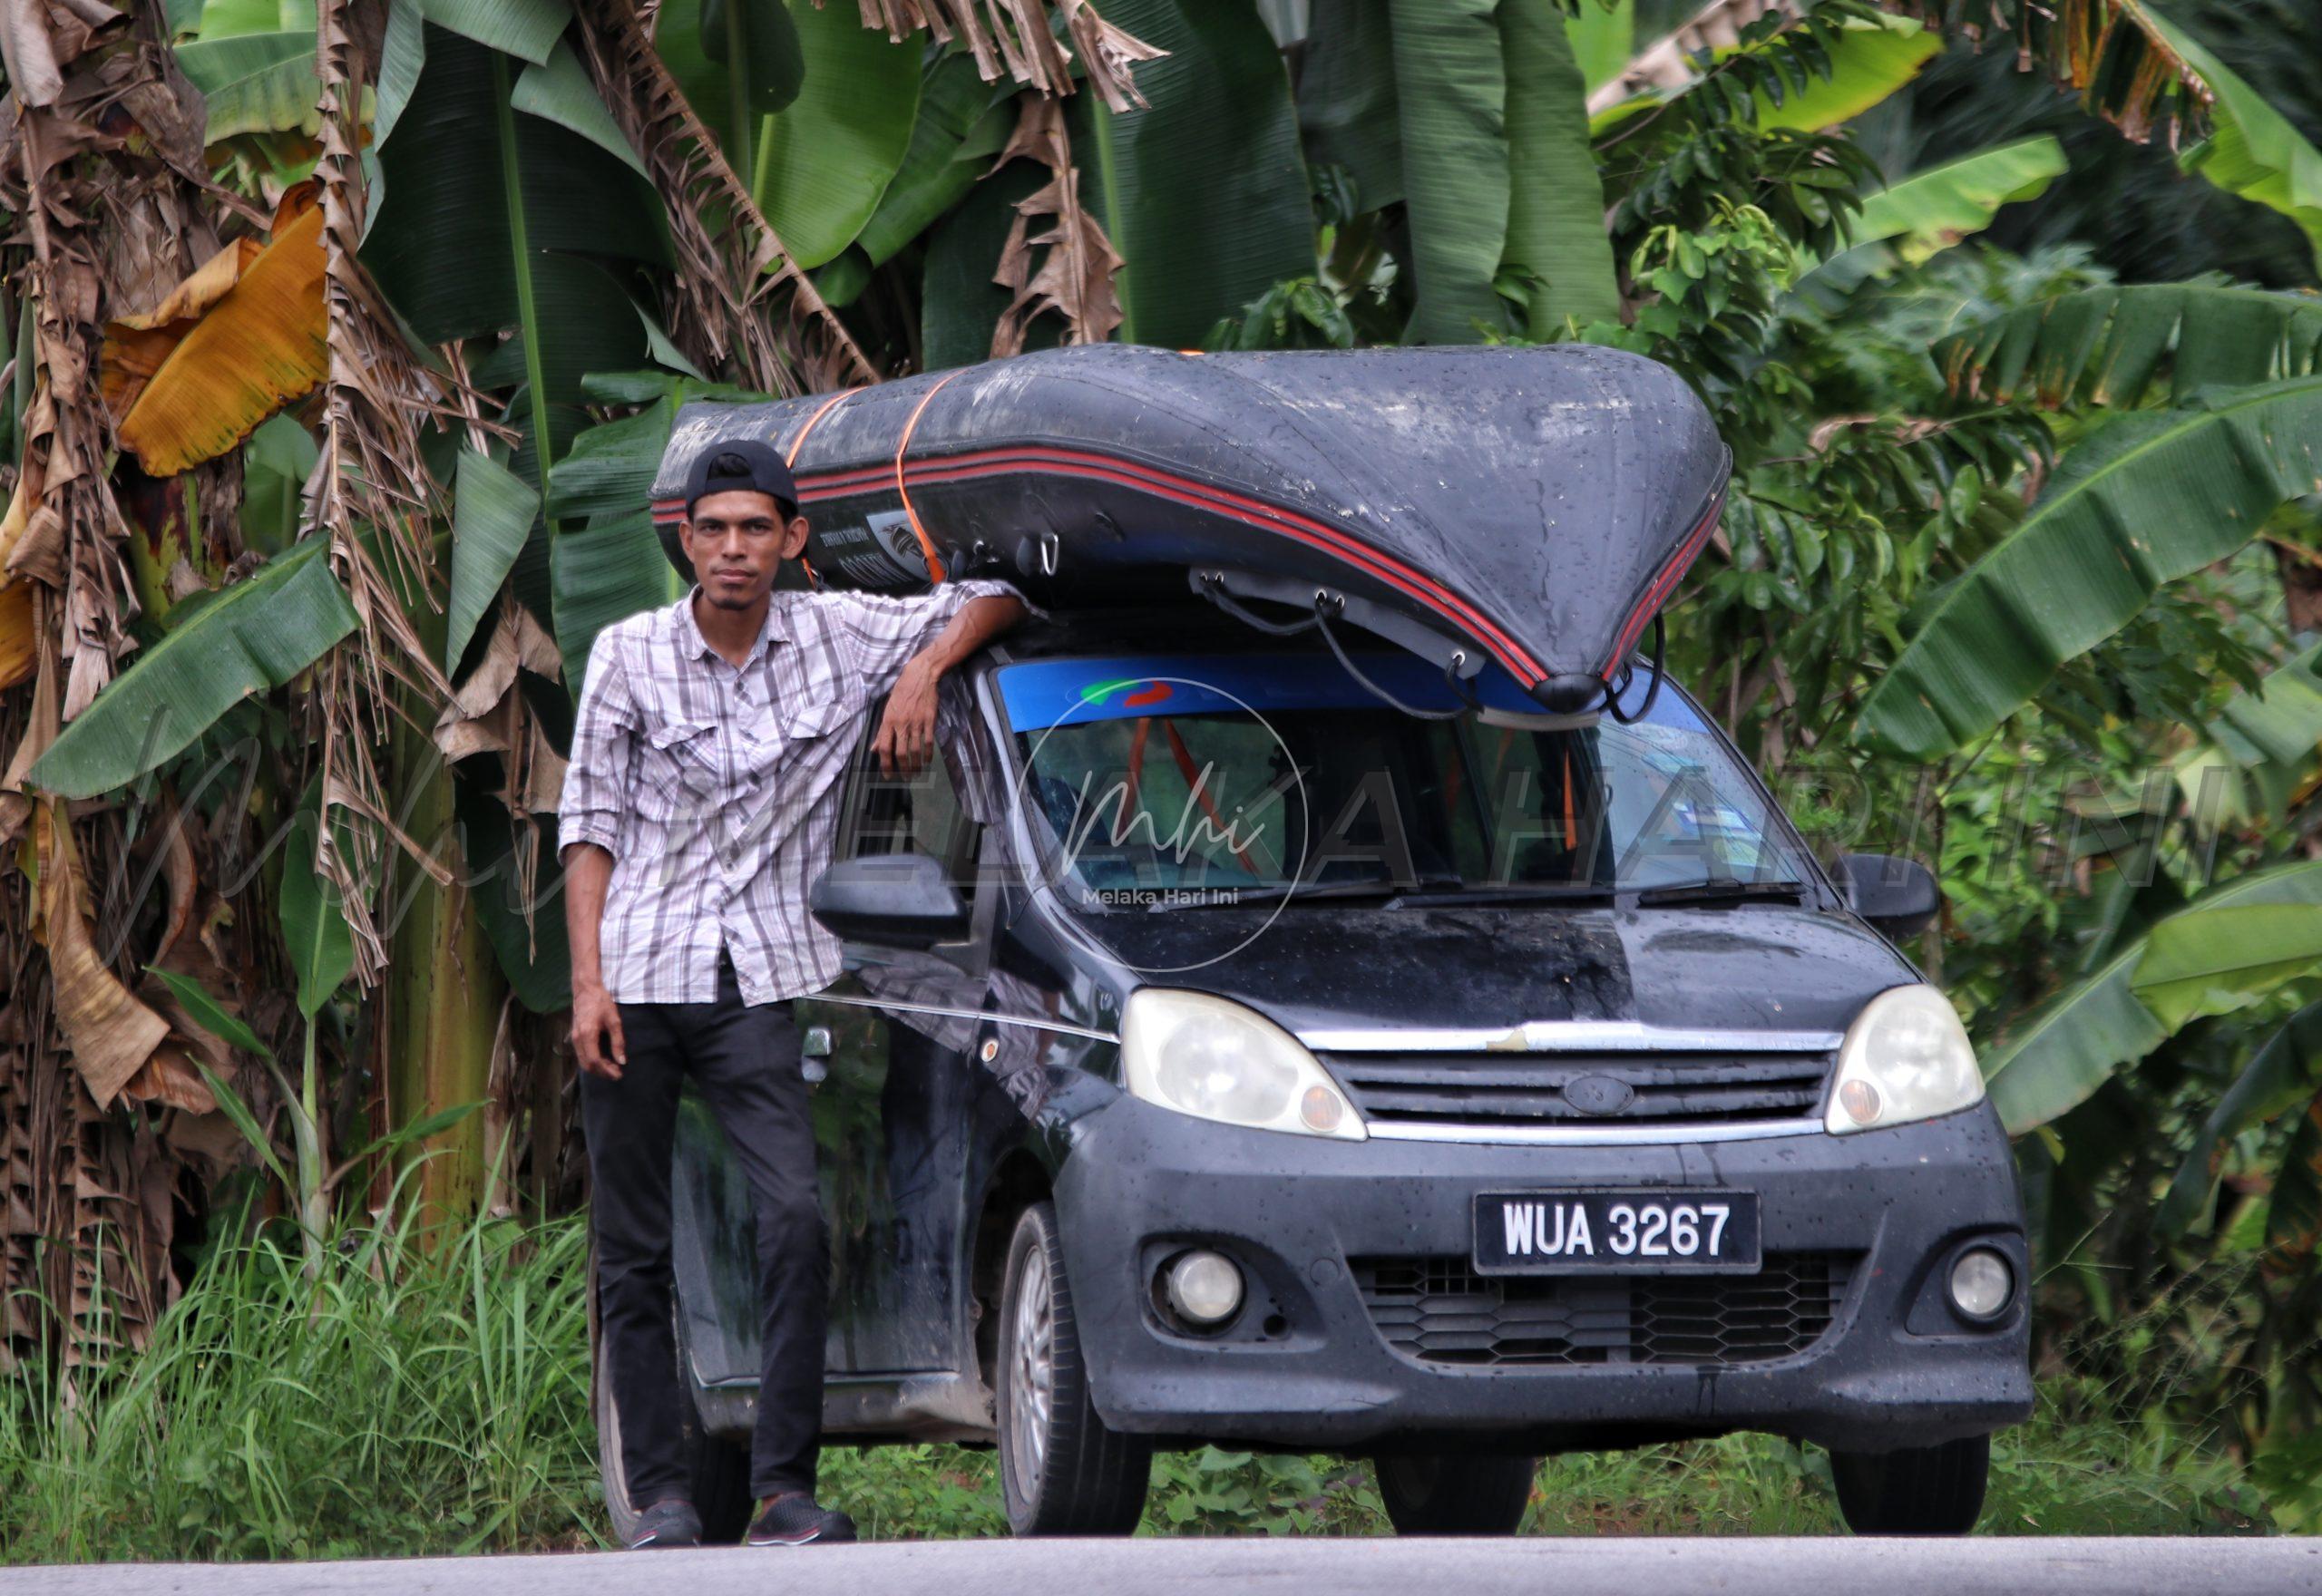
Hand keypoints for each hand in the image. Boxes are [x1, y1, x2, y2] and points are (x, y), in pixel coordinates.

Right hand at [571, 981, 626, 1079]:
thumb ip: (618, 1041)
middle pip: (587, 1065)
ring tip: (612, 1068)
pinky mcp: (575, 1036)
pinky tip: (604, 1059)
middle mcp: (577, 1039)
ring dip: (597, 1068)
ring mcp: (574, 1038)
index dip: (607, 1071)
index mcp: (587, 1035)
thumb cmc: (601, 1002)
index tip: (619, 1074)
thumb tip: (622, 1061)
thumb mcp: (614, 1021)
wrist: (586, 990)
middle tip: (617, 1073)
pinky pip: (582, 1055)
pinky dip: (592, 1061)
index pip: (595, 1060)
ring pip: (583, 1061)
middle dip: (602, 1072)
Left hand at [873, 659, 938, 776]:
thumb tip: (874, 749)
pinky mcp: (929, 720)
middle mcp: (901, 724)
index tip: (887, 776)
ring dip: (916, 765)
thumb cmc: (902, 692)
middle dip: (903, 769)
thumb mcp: (888, 710)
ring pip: (915, 750)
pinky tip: (927, 761)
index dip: (885, 764)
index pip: (885, 748)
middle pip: (900, 753)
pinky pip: (928, 742)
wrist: (920, 676)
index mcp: (888, 721)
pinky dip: (928, 754)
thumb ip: (882, 732)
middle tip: (905, 778)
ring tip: (916, 773)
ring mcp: (916, 722)